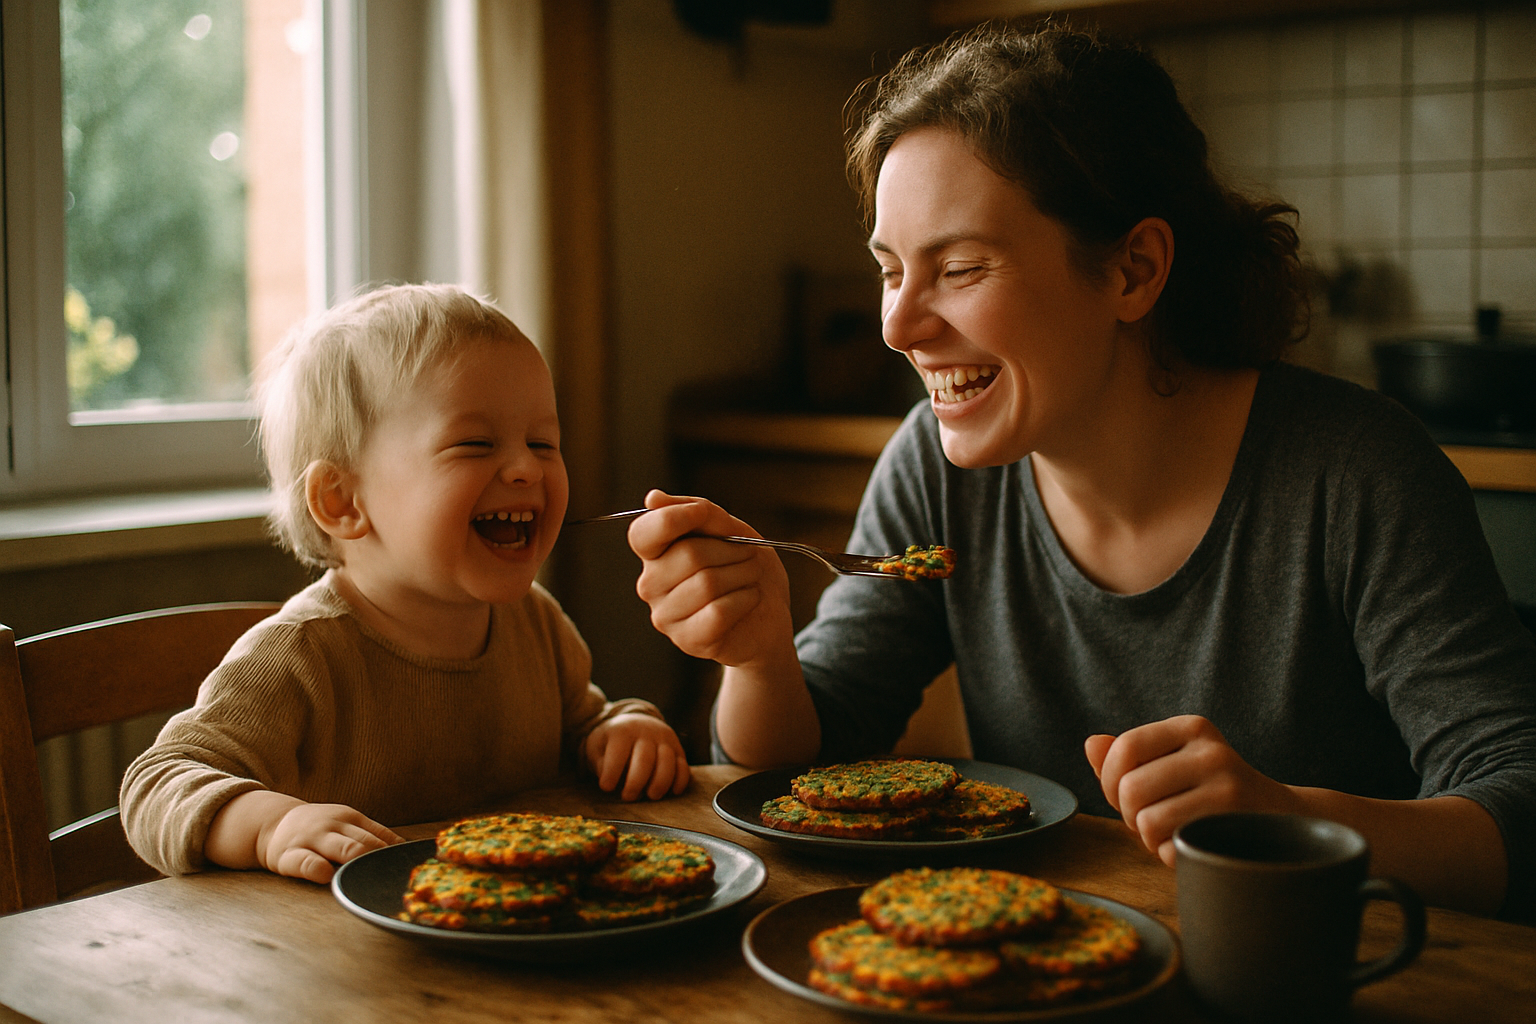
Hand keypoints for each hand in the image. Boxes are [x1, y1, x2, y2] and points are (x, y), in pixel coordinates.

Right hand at [258, 801, 401, 883]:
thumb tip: (405, 848)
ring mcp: (311, 839)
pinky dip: (318, 869)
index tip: (407, 867)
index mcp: (350, 817)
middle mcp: (332, 825)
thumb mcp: (345, 824)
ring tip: (369, 874)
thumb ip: (372, 835)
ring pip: (340, 848)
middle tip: (393, 877)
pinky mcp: (288, 856)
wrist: (274, 824)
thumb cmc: (320, 829)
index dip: (393, 852)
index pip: (378, 834)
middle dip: (378, 859)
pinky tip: (327, 875)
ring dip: (357, 861)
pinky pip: (305, 862)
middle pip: (363, 842)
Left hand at [586, 712, 690, 800]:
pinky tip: (672, 792)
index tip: (606, 788)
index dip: (612, 771)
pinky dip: (680, 780)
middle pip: (645, 758)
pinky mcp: (678, 748)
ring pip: (668, 761)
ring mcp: (664, 739)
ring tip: (651, 796)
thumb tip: (610, 780)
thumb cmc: (611, 742)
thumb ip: (600, 763)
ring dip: (661, 782)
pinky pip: (683, 765)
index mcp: (622, 730)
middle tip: (628, 797)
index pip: (618, 752)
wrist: (635, 723)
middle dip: (636, 781)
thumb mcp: (597, 747)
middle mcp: (646, 731)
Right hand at [629, 490, 794, 669]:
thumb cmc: (744, 569)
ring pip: (707, 583)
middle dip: (732, 550)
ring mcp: (666, 615)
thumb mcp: (729, 529)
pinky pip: (719, 612)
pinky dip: (745, 600)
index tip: (706, 514)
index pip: (643, 533)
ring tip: (751, 577)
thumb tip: (652, 498)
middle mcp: (651, 585)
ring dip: (743, 575)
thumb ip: (697, 511)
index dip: (677, 517)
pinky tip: (749, 599)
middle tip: (749, 556)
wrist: (769, 616)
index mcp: (655, 554)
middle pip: (689, 554)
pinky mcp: (688, 640)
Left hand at [1085, 715, 1299, 865]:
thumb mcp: (1171, 764)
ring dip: (1149, 837)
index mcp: (1191, 727)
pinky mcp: (1233, 825)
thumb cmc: (1212, 795)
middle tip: (1151, 819)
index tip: (1124, 795)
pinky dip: (1169, 854)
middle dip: (1129, 814)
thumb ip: (1127, 756)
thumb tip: (1091, 744)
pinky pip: (1170, 847)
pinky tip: (1191, 844)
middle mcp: (1211, 751)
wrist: (1284, 822)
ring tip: (1172, 831)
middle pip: (1129, 788)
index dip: (1109, 780)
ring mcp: (1227, 787)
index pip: (1124, 748)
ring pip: (1146, 820)